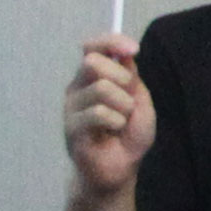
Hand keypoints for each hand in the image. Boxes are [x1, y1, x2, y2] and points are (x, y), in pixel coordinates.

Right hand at [61, 37, 151, 198]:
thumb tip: (126, 53)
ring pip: (101, 88)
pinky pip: (99, 113)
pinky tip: (114, 132)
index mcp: (93, 78)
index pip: (93, 47)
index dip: (111, 42)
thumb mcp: (139, 101)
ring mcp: (71, 107)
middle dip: (121, 77)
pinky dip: (117, 122)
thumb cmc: (129, 134)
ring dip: (124, 106)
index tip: (133, 49)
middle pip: (92, 61)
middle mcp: (77, 88)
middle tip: (128, 100)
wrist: (120, 168)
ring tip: (122, 121)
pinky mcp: (71, 127)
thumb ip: (132, 78)